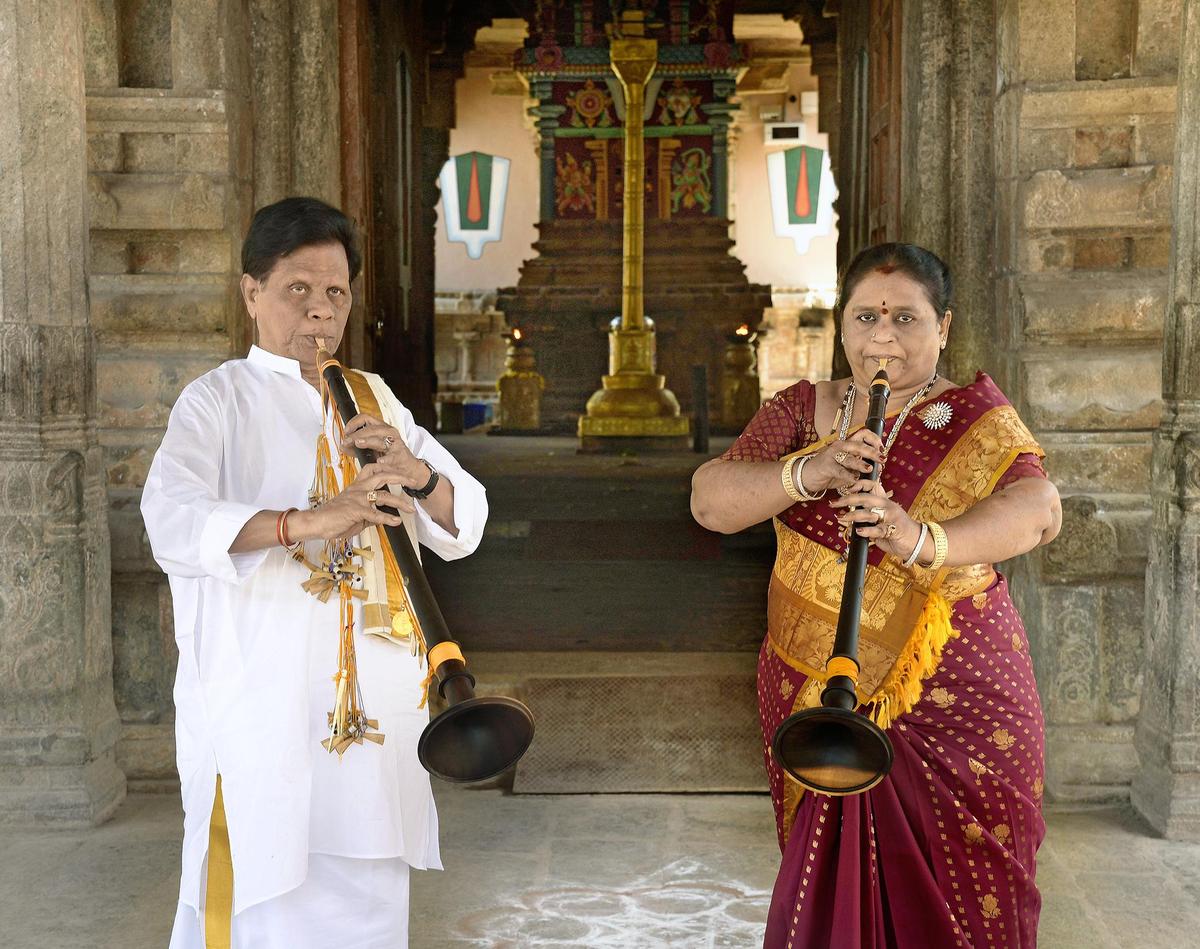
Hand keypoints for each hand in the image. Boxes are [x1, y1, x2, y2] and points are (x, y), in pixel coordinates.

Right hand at [294, 462, 415, 541]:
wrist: (316, 523)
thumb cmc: (333, 518)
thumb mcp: (355, 514)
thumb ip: (369, 514)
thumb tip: (382, 519)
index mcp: (358, 486)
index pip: (374, 470)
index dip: (388, 467)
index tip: (401, 470)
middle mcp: (359, 489)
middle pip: (382, 476)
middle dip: (400, 477)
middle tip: (413, 481)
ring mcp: (357, 499)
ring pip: (383, 496)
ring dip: (400, 502)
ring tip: (410, 509)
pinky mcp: (355, 511)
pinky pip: (375, 515)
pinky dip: (388, 519)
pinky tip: (396, 521)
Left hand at [343, 413, 428, 491]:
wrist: (408, 468)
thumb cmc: (391, 456)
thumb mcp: (373, 450)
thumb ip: (357, 448)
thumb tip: (343, 447)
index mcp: (382, 428)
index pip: (366, 418)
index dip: (354, 423)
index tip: (346, 431)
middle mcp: (389, 432)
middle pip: (371, 428)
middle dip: (357, 434)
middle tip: (347, 441)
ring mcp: (396, 443)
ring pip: (380, 439)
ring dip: (367, 441)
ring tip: (358, 444)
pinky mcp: (400, 455)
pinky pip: (392, 456)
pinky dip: (385, 458)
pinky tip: (379, 461)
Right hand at [806, 429, 883, 494]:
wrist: (808, 475)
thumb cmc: (830, 470)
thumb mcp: (847, 465)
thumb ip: (861, 465)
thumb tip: (879, 468)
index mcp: (847, 444)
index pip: (863, 434)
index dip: (874, 439)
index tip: (882, 448)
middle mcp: (840, 447)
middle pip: (858, 445)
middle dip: (872, 452)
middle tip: (882, 458)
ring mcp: (832, 456)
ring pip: (849, 458)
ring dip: (860, 464)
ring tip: (869, 469)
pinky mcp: (826, 466)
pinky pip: (840, 471)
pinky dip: (848, 476)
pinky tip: (855, 480)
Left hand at [828, 478, 922, 560]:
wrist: (917, 542)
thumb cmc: (897, 531)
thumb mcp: (883, 520)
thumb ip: (868, 516)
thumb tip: (848, 517)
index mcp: (885, 501)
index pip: (872, 486)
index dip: (859, 484)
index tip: (846, 489)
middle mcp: (888, 506)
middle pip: (865, 498)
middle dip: (848, 499)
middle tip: (834, 503)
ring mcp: (891, 518)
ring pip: (868, 513)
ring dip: (852, 515)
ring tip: (841, 518)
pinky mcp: (893, 530)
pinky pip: (877, 529)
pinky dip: (867, 530)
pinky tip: (858, 531)